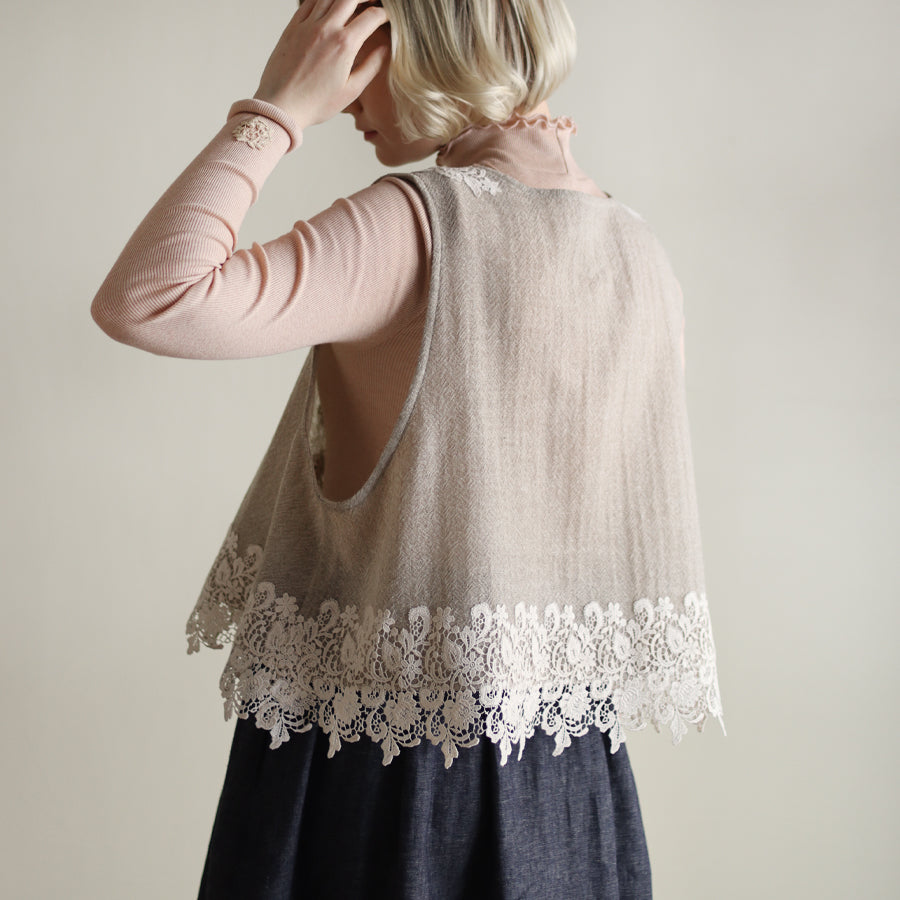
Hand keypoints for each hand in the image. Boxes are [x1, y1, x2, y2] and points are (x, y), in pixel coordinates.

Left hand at [253, 0, 388, 130]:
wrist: (281, 106)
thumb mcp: (351, 91)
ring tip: (353, 3)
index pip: (371, 17)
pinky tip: (330, 5)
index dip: (385, 14)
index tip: (388, 18)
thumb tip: (385, 49)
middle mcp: (326, 29)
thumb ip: (371, 67)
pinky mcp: (293, 26)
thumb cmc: (316, 104)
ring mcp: (307, 25)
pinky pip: (310, 1)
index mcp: (344, 45)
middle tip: (373, 2)